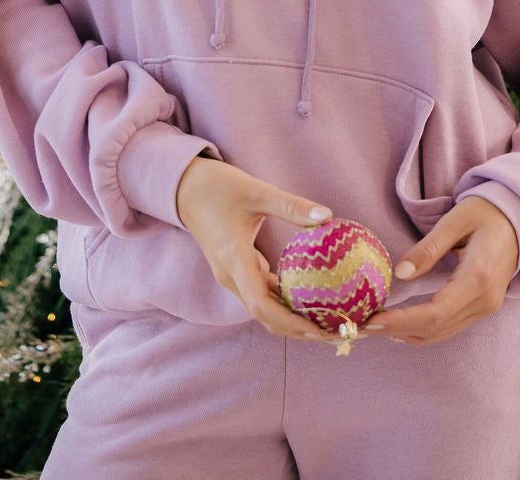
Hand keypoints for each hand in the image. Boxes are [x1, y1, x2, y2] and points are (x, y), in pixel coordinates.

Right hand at [175, 156, 340, 343]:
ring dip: (291, 318)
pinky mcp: (236, 270)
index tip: (317, 330)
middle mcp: (231, 276)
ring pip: (263, 307)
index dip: (289, 322)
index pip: (260, 305)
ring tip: (326, 319)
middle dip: (297, 329)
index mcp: (234, 260)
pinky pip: (261, 293)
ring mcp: (232, 276)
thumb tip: (328, 216)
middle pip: (265, 316)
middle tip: (333, 332)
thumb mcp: (257, 191)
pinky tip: (308, 296)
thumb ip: (291, 205)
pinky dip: (283, 301)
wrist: (185, 188)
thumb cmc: (218, 187)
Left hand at [359, 197, 519, 345]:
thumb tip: (400, 273)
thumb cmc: (485, 212)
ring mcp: (487, 307)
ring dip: (409, 333)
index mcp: (478, 278)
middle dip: (397, 329)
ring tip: (376, 327)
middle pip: (436, 327)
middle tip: (363, 326)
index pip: (435, 312)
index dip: (401, 321)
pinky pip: (451, 326)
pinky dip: (425, 330)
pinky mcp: (484, 306)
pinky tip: (403, 327)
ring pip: (443, 332)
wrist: (519, 218)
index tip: (372, 321)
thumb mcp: (455, 221)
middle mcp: (485, 300)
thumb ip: (428, 248)